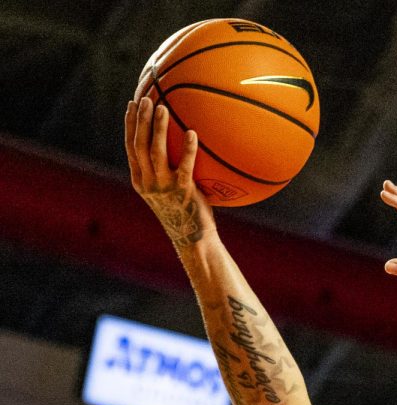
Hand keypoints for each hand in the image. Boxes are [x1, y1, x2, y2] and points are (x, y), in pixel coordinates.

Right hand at [124, 98, 213, 246]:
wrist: (193, 239)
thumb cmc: (185, 212)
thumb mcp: (168, 190)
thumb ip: (166, 170)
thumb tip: (176, 145)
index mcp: (140, 180)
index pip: (130, 147)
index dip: (130, 125)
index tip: (132, 104)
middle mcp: (147, 182)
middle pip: (138, 145)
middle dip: (140, 120)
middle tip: (145, 99)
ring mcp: (163, 187)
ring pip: (155, 152)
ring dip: (157, 128)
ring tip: (162, 107)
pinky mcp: (182, 192)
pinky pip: (184, 166)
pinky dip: (187, 149)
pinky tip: (192, 133)